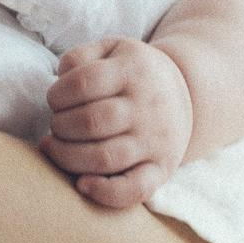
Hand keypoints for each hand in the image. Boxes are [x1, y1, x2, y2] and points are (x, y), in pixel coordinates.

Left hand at [40, 37, 193, 208]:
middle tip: (57, 125)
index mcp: (133, 71)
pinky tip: (82, 185)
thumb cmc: (134, 74)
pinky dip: (105, 193)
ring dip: (68, 156)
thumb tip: (60, 79)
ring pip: (104, 157)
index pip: (83, 83)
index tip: (55, 100)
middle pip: (90, 122)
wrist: (188, 93)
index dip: (57, 94)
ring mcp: (155, 141)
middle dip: (60, 126)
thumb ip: (79, 57)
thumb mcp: (112, 49)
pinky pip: (134, 189)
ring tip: (57, 148)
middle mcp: (147, 107)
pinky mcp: (161, 169)